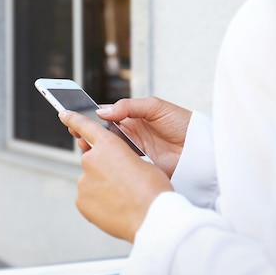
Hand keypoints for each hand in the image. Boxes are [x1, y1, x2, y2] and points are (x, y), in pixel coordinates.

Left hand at [59, 110, 173, 242]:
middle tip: (122, 181)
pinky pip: (88, 198)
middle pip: (92, 159)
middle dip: (103, 168)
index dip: (73, 118)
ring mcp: (83, 181)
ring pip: (90, 181)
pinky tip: (114, 207)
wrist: (153, 219)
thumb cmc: (153, 191)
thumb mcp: (143, 162)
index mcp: (108, 145)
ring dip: (102, 186)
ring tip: (123, 198)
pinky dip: (98, 202)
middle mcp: (91, 159)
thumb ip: (123, 158)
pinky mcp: (81, 201)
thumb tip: (117, 165)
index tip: (63, 114)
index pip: (85, 126)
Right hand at [70, 97, 191, 177]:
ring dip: (94, 150)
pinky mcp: (139, 168)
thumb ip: (129, 107)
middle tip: (77, 133)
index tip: (73, 116)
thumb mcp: (156, 107)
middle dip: (86, 134)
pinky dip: (109, 165)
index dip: (89, 117)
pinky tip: (101, 161)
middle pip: (101, 136)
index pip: (104, 117)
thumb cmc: (183, 123)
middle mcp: (130, 136)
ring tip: (85, 146)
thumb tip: (104, 112)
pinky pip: (120, 167)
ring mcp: (133, 153)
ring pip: (107, 152)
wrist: (202, 148)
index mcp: (132, 118)